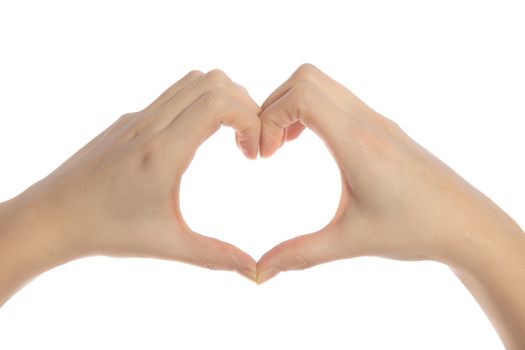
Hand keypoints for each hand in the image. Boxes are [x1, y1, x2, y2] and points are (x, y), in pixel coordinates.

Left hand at [11, 69, 259, 281]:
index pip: (219, 103)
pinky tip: (199, 140)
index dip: (250, 120)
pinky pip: (174, 94)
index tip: (254, 153)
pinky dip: (201, 104)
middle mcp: (150, 125)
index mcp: (162, 152)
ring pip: (193, 81)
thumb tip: (255, 272)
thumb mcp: (168, 246)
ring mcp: (138, 117)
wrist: (52, 216)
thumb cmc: (107, 231)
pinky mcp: (130, 119)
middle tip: (248, 143)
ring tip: (230, 137)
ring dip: (223, 100)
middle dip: (244, 106)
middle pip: (213, 82)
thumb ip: (216, 256)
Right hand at [256, 64, 522, 282]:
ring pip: (322, 84)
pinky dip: (311, 111)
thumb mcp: (350, 242)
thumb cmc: (414, 230)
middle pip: (306, 78)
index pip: (302, 96)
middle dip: (274, 106)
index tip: (265, 156)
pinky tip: (309, 144)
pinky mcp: (381, 126)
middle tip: (268, 147)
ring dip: (293, 106)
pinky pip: (337, 99)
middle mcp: (366, 121)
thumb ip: (300, 255)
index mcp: (357, 142)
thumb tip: (261, 271)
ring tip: (283, 145)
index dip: (270, 117)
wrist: (465, 224)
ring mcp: (376, 120)